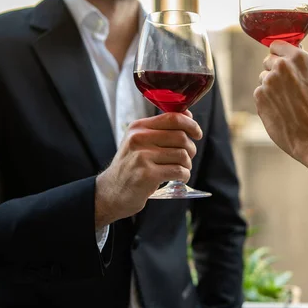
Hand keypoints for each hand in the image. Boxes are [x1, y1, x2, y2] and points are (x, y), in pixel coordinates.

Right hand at [94, 111, 201, 227]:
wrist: (111, 192)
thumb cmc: (130, 166)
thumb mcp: (138, 142)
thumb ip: (160, 129)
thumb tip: (188, 115)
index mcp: (138, 127)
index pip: (172, 117)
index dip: (191, 124)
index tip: (197, 133)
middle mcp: (139, 139)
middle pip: (181, 137)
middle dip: (191, 148)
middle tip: (187, 158)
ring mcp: (142, 157)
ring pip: (182, 155)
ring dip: (187, 164)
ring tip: (180, 169)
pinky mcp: (148, 175)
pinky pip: (179, 171)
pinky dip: (184, 175)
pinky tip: (179, 178)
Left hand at [254, 40, 307, 171]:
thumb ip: (306, 67)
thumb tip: (297, 57)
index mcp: (299, 58)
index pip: (277, 45)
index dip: (280, 55)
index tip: (283, 62)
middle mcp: (281, 66)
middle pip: (268, 61)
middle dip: (275, 71)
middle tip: (288, 87)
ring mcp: (268, 81)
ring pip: (264, 79)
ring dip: (271, 87)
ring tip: (287, 103)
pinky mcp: (259, 97)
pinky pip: (260, 94)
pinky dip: (267, 101)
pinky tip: (281, 111)